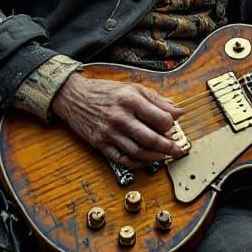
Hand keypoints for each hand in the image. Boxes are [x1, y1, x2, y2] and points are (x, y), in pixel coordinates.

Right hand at [51, 73, 184, 168]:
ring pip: (138, 152)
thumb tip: (178, 112)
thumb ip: (157, 100)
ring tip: (164, 157)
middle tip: (177, 151)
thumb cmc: (105, 91)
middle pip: (151, 139)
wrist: (74, 96)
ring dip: (154, 157)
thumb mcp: (133, 88)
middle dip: (168, 148)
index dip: (171, 125)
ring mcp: (109, 132)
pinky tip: (144, 161)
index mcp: (131, 100)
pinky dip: (136, 163)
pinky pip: (121, 159)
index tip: (173, 126)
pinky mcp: (100, 143)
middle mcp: (120, 117)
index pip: (160, 119)